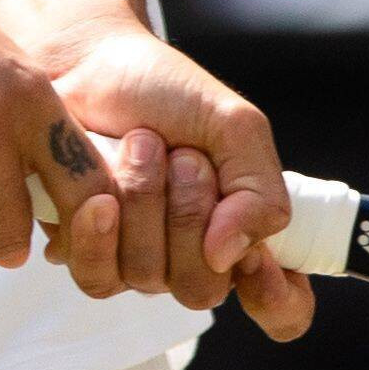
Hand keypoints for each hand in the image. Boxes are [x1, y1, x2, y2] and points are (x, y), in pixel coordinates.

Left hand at [34, 20, 312, 336]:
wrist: (90, 62)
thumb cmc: (167, 92)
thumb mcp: (236, 128)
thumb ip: (258, 192)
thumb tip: (229, 256)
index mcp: (244, 232)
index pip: (281, 307)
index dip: (277, 300)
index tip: (259, 263)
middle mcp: (193, 259)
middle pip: (202, 289)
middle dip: (191, 214)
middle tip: (183, 156)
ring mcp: (138, 261)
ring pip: (148, 277)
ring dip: (146, 203)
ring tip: (141, 146)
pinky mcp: (87, 254)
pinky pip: (98, 275)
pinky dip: (100, 224)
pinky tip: (100, 190)